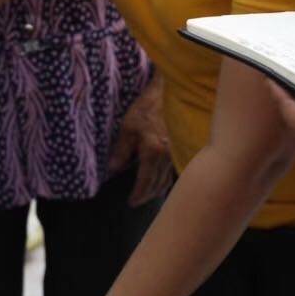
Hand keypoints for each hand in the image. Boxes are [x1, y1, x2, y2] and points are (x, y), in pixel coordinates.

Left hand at [108, 77, 172, 206]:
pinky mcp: (181, 147)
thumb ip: (121, 151)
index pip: (145, 181)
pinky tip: (160, 179)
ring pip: (168, 178)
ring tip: (148, 194)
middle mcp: (168, 156)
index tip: (131, 203)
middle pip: (158, 184)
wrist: (171, 92)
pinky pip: (173, 169)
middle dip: (147, 195)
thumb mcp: (128, 127)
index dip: (138, 194)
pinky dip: (165, 178)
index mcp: (153, 152)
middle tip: (138, 201)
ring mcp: (176, 152)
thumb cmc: (148, 106)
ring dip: (157, 189)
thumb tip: (113, 170)